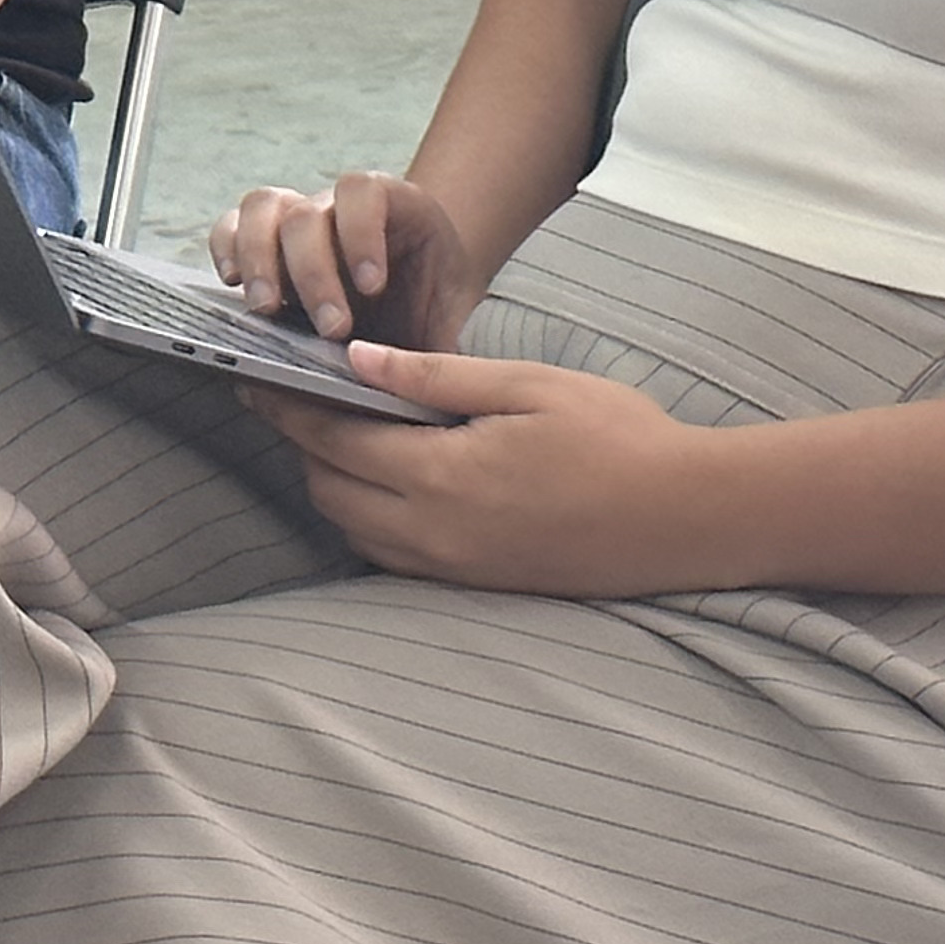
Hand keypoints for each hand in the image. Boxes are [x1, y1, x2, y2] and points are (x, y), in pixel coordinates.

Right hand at [210, 169, 481, 346]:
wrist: (424, 280)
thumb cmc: (436, 298)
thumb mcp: (453, 312)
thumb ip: (443, 338)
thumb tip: (431, 388)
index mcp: (392, 204)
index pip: (363, 192)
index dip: (361, 234)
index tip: (372, 286)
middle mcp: (335, 204)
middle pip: (307, 215)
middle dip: (313, 274)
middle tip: (331, 328)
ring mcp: (296, 217)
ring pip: (261, 208)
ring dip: (259, 259)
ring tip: (266, 310)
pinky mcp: (265, 241)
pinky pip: (230, 226)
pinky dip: (225, 249)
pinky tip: (233, 284)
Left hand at [253, 348, 742, 596]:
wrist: (690, 519)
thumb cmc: (618, 437)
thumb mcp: (526, 385)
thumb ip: (433, 375)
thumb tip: (356, 359)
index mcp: (444, 475)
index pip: (334, 440)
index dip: (288, 407)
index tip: (254, 377)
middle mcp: (438, 532)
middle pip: (330, 489)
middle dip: (301, 444)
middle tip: (288, 397)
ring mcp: (456, 567)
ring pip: (355, 528)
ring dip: (332, 482)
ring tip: (330, 431)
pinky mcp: (477, 583)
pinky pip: (392, 555)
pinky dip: (367, 518)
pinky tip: (381, 479)